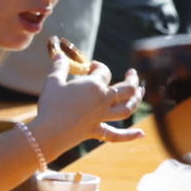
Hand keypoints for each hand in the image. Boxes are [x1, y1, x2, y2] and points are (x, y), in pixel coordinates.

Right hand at [30, 57, 144, 156]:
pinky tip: (141, 133)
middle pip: (127, 88)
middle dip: (132, 79)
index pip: (103, 71)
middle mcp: (103, 100)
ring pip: (127, 108)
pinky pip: (117, 135)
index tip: (90, 67)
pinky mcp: (97, 131)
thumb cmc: (50, 105)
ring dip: (137, 100)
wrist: (48, 132)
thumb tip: (58, 55)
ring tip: (140, 93)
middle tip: (132, 73)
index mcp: (94, 85)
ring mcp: (102, 116)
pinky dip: (130, 135)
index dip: (98, 66)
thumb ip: (59, 67)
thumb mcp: (52, 82)